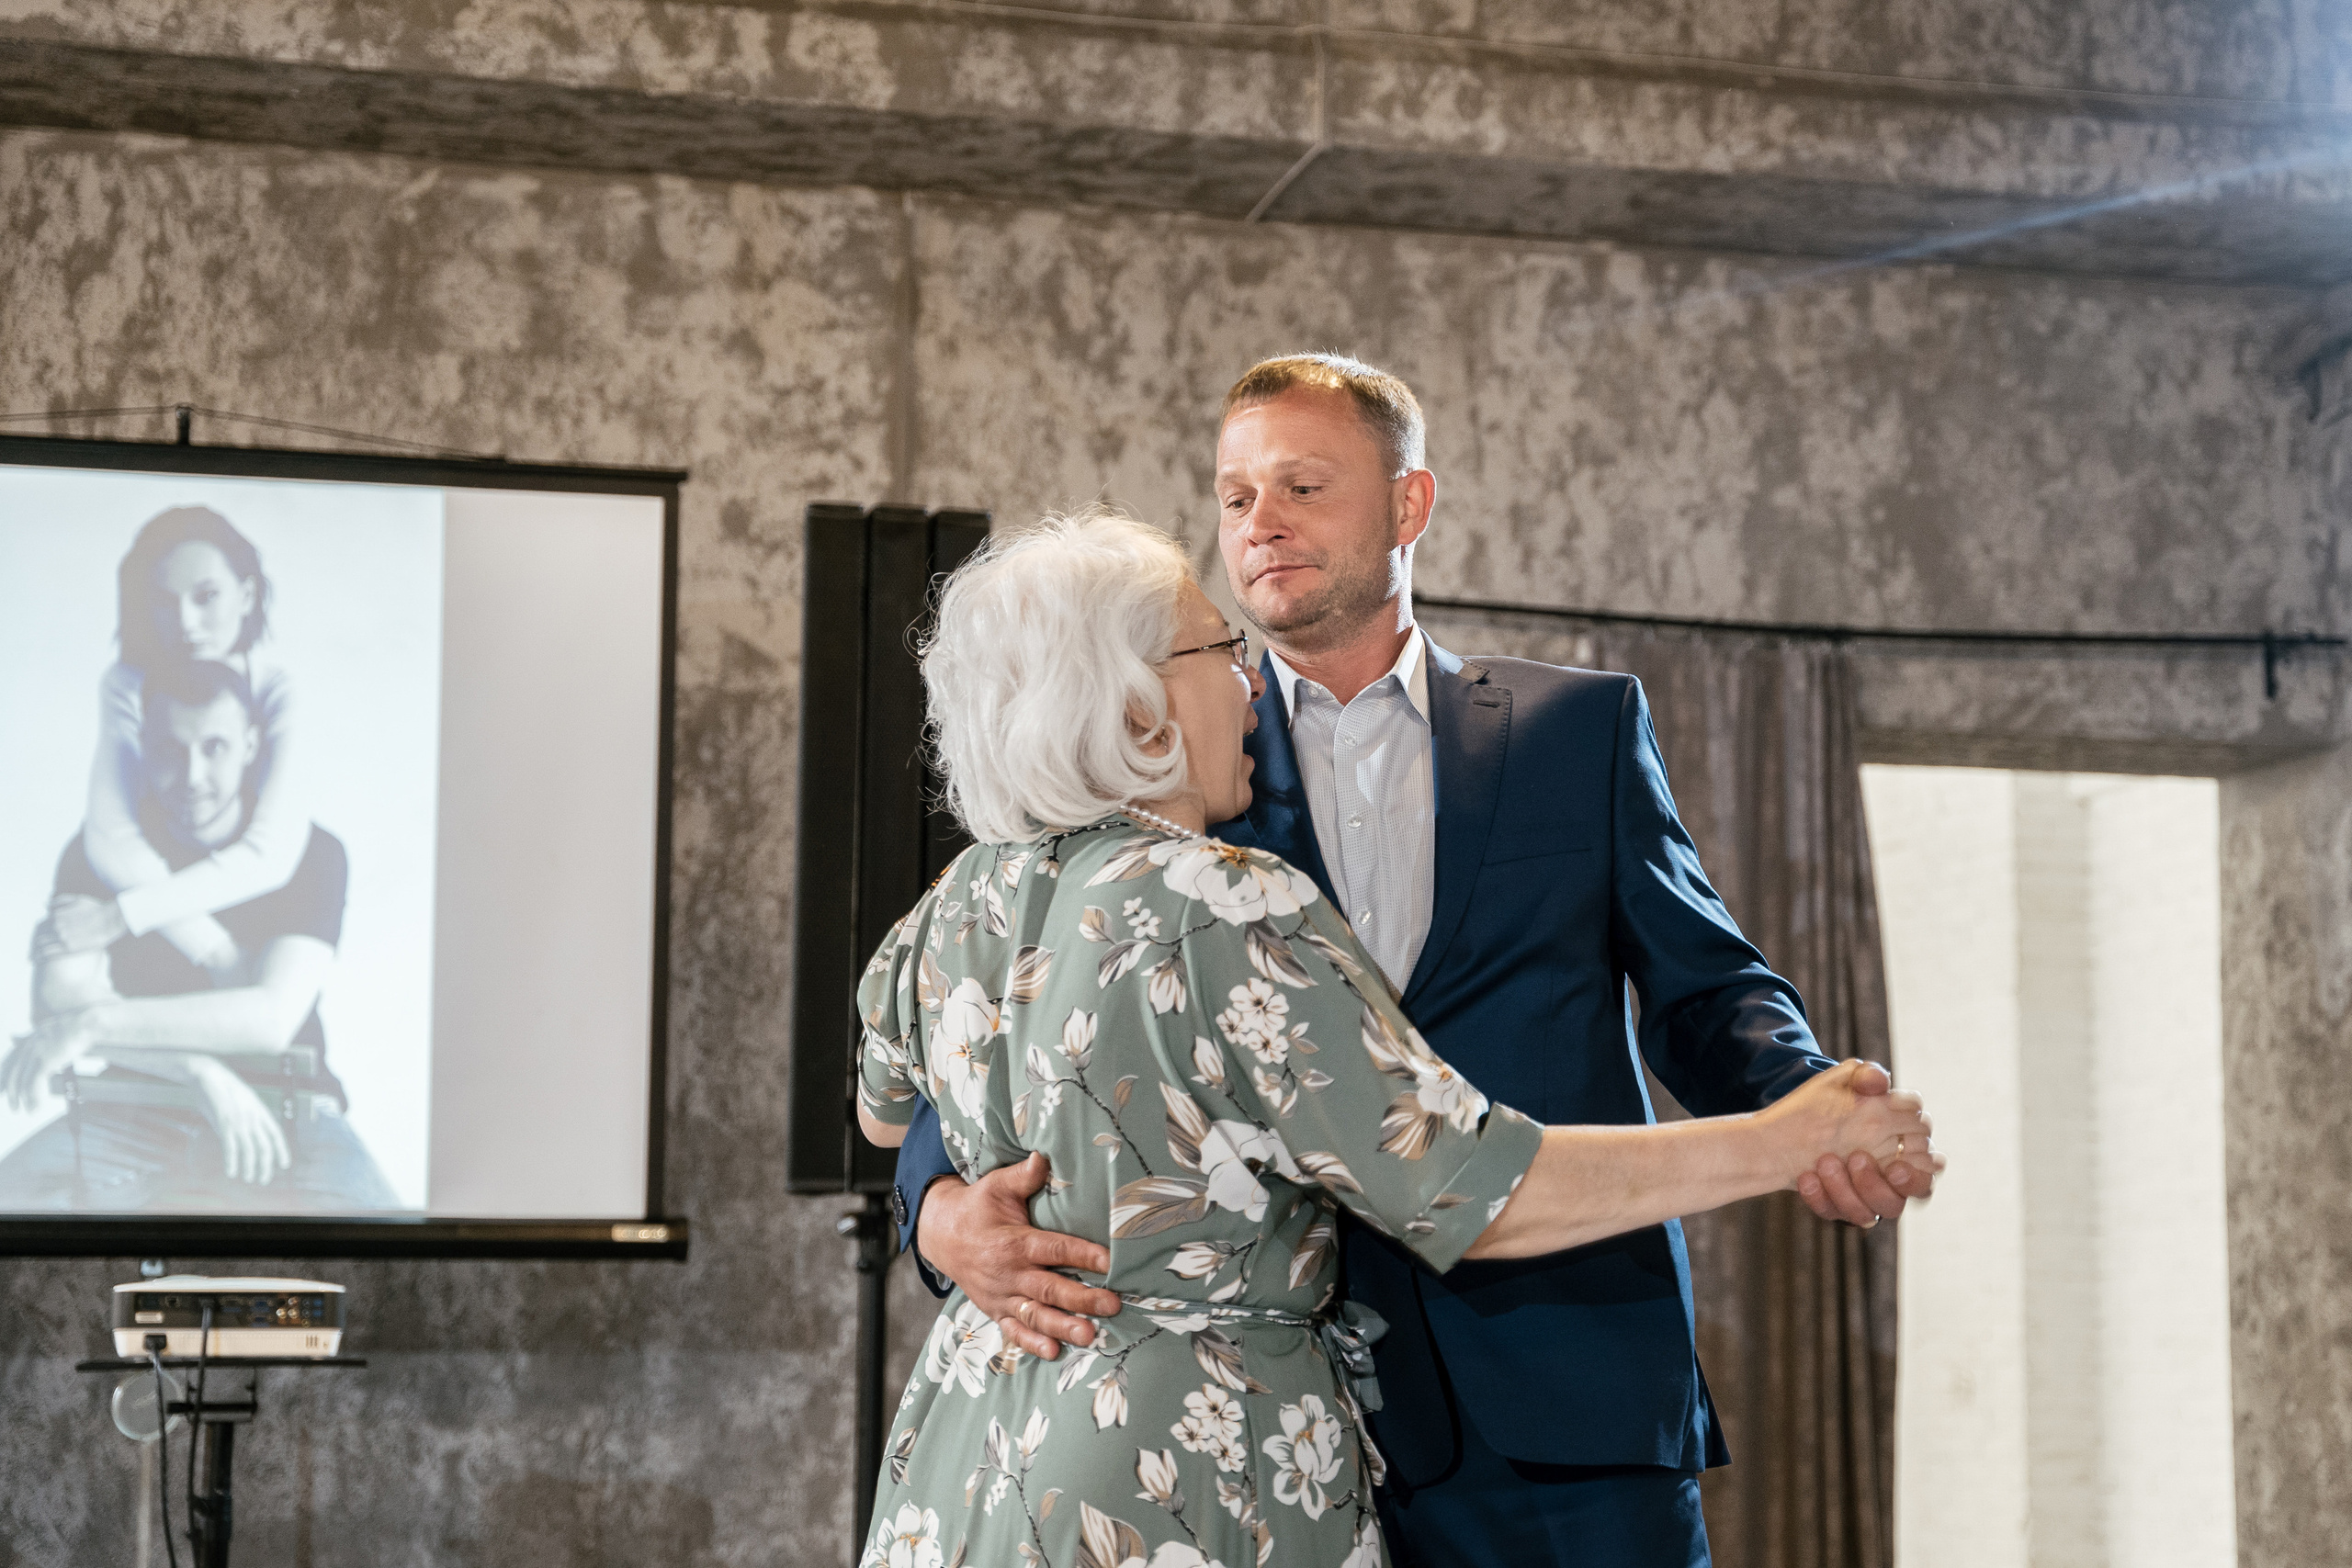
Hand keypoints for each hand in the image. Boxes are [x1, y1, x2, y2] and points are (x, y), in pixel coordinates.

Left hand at [1, 1011, 102, 1111]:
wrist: (86, 1024)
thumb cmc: (73, 1027)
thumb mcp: (45, 1031)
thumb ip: (28, 1037)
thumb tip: (11, 1036)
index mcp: (27, 1040)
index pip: (8, 1063)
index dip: (4, 1078)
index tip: (4, 1091)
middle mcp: (27, 1047)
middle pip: (12, 1074)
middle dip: (11, 1093)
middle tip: (14, 1106)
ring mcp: (35, 1054)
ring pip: (22, 1083)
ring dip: (24, 1100)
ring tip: (29, 1111)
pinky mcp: (45, 1061)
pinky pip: (33, 1085)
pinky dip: (33, 1098)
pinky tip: (37, 1106)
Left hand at [32, 896, 127, 960]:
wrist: (111, 919)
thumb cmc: (97, 908)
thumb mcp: (78, 899)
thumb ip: (60, 901)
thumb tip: (45, 904)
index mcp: (57, 914)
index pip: (40, 925)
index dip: (38, 932)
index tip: (36, 938)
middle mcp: (57, 926)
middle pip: (38, 936)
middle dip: (34, 943)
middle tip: (32, 950)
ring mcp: (62, 937)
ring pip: (40, 945)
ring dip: (34, 951)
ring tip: (32, 957)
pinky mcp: (69, 947)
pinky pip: (49, 953)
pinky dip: (40, 956)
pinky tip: (37, 960)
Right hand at [188, 1060, 288, 1185]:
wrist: (209, 1075)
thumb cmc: (224, 1089)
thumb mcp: (241, 1103)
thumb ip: (246, 1119)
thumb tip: (243, 1138)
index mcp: (260, 1111)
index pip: (276, 1134)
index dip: (282, 1150)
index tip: (284, 1165)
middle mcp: (253, 1117)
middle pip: (265, 1146)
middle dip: (266, 1165)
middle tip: (263, 1179)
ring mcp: (240, 1121)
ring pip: (250, 1150)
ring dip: (250, 1167)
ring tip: (249, 1179)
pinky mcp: (224, 1123)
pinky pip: (231, 1148)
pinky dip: (232, 1162)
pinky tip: (232, 1172)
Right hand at [918, 1153, 1120, 1359]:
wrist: (941, 1234)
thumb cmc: (977, 1207)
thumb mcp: (996, 1185)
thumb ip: (1023, 1176)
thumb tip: (1044, 1156)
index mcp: (1014, 1241)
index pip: (1053, 1248)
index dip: (1081, 1254)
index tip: (1108, 1261)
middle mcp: (1009, 1272)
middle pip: (1050, 1288)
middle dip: (1082, 1299)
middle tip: (1112, 1305)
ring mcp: (1001, 1295)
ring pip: (1035, 1315)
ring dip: (1062, 1327)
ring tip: (1089, 1335)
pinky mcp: (995, 1310)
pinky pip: (1013, 1331)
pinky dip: (1031, 1344)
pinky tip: (1053, 1352)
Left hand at [1766, 1060, 1942, 1226]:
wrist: (1788, 1122)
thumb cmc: (1831, 1099)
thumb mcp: (1846, 1080)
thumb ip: (1867, 1075)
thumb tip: (1879, 1082)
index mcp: (1907, 1146)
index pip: (1930, 1166)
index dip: (1918, 1171)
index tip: (1895, 1165)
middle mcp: (1893, 1176)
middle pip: (1906, 1198)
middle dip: (1880, 1184)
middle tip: (1855, 1158)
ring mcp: (1868, 1194)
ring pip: (1876, 1212)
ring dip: (1850, 1191)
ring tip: (1825, 1161)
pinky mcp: (1842, 1206)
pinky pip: (1838, 1214)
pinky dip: (1822, 1198)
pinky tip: (1807, 1178)